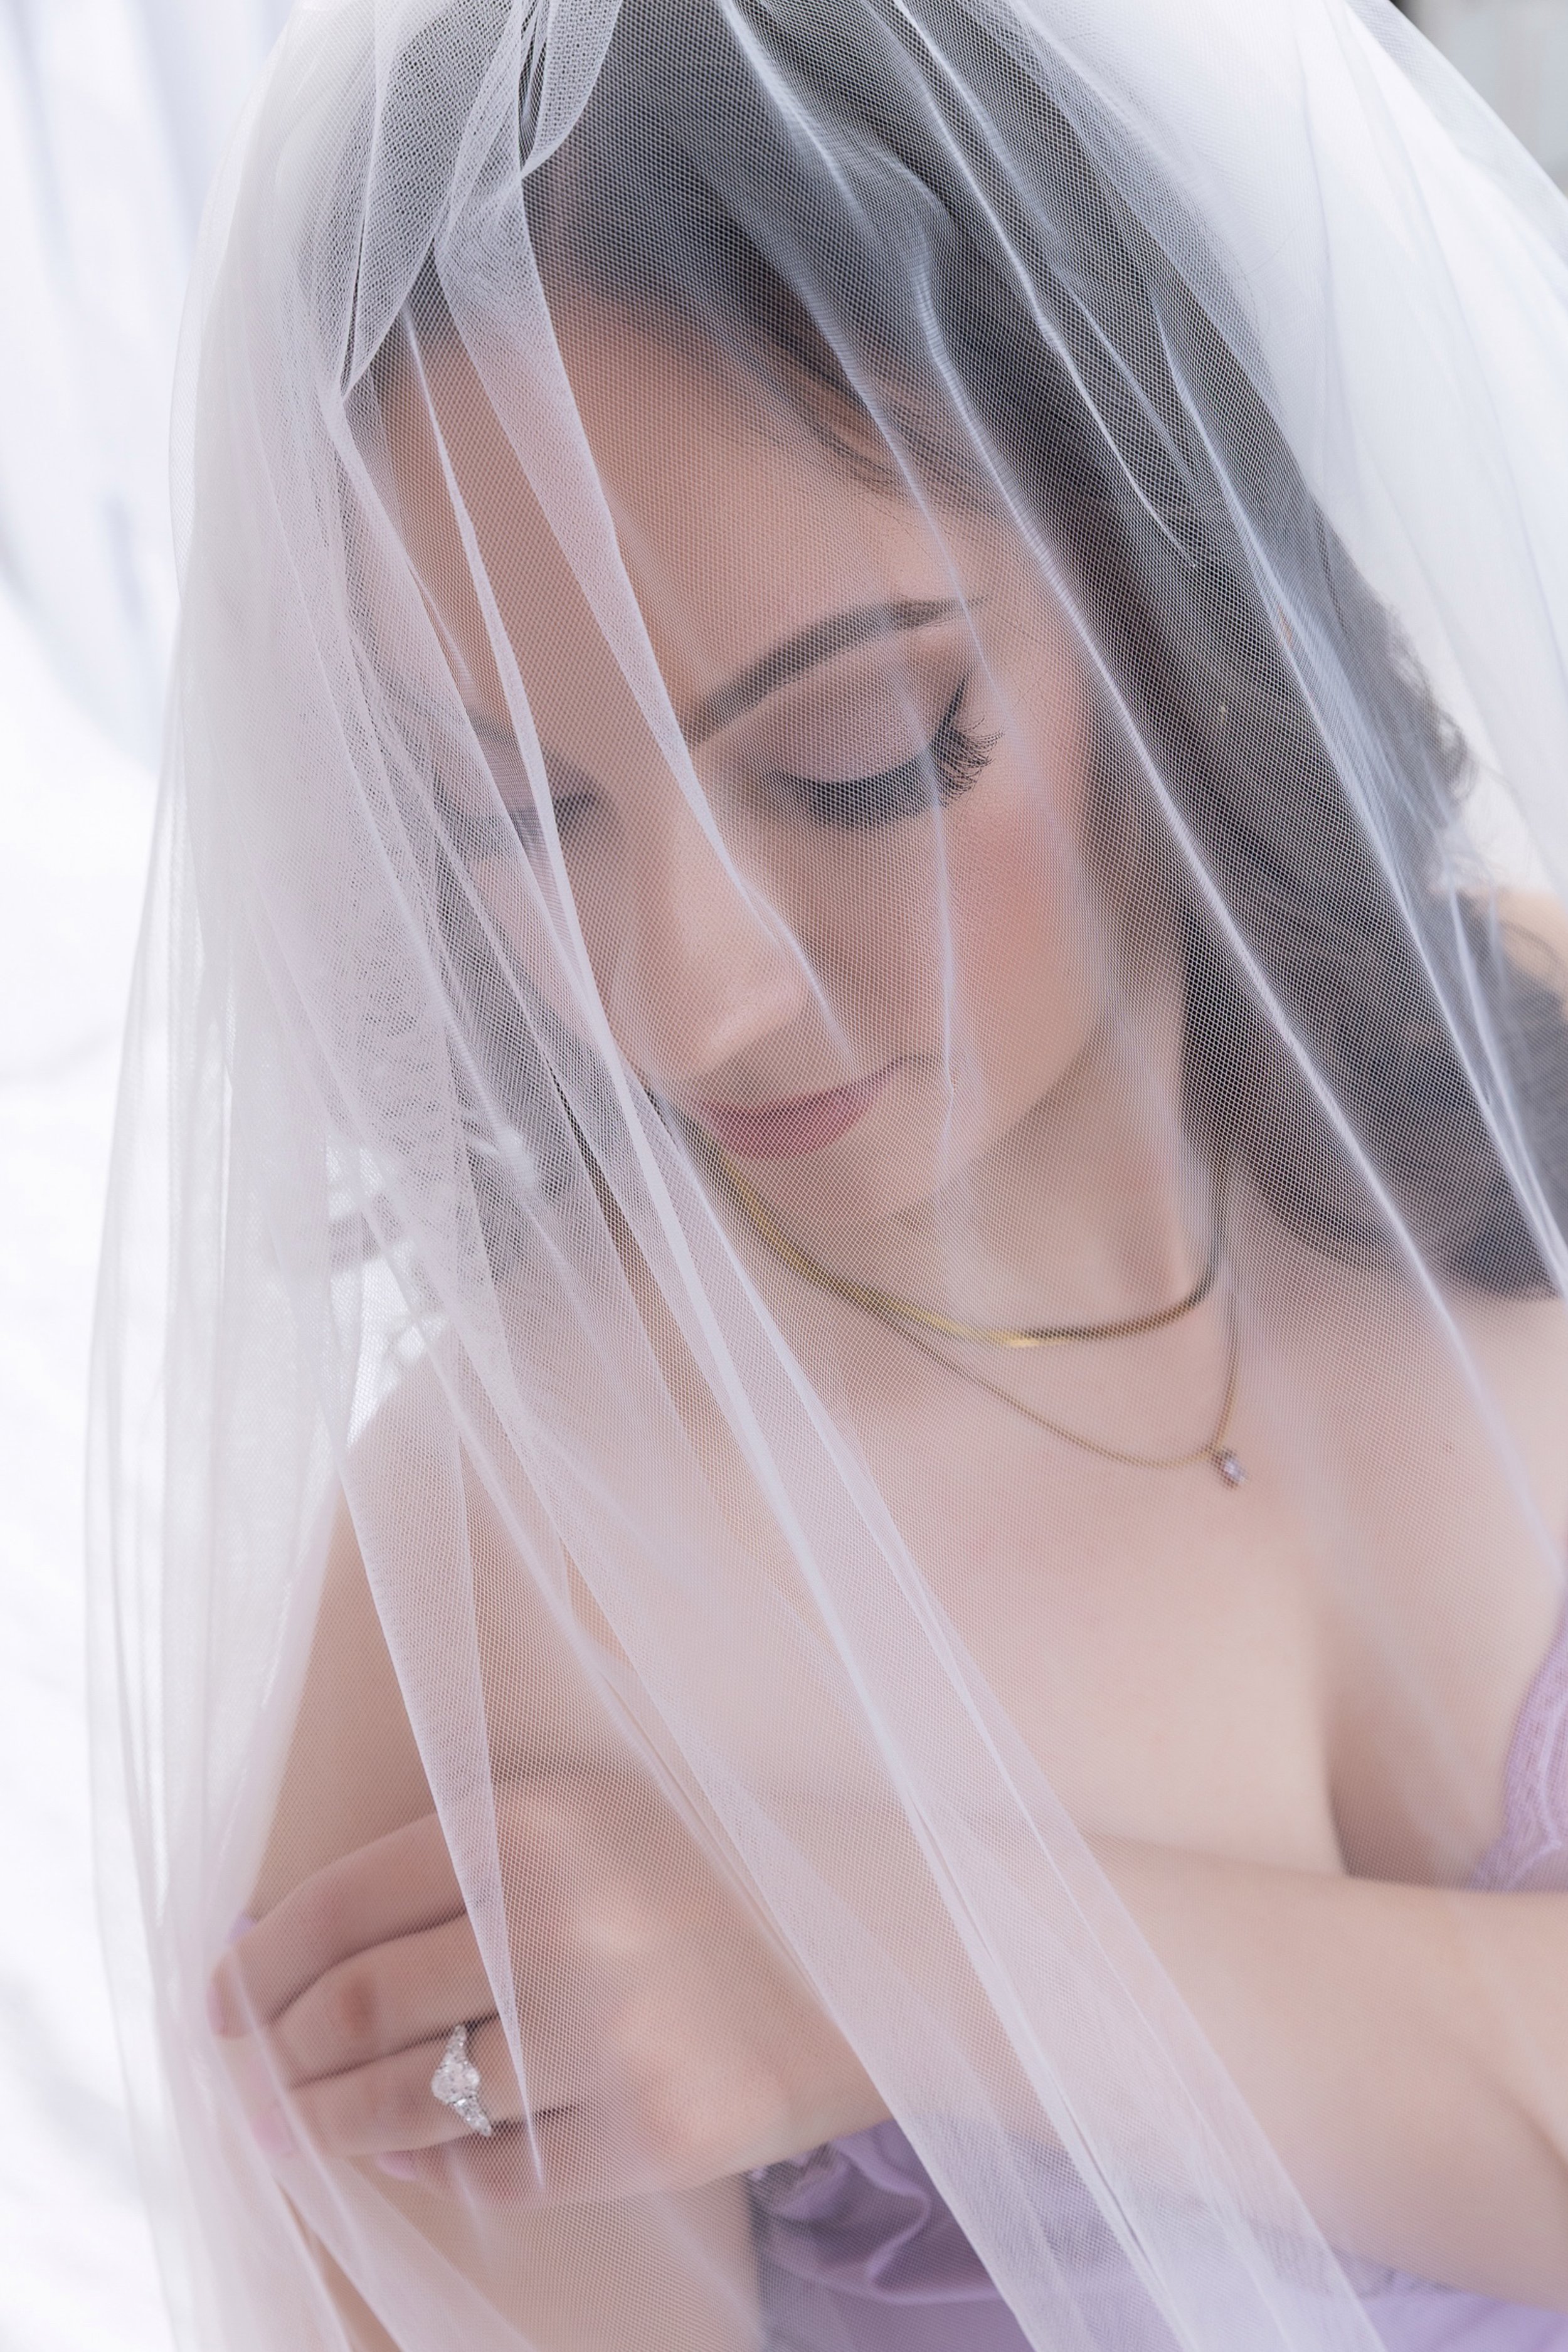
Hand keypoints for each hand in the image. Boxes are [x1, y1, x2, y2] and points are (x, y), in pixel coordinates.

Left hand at [208, 1767, 887, 2203]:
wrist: (880, 1941)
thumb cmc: (707, 1869)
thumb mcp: (588, 1819)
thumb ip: (453, 1865)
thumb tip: (283, 1946)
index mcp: (537, 1821)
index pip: (343, 1904)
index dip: (257, 1961)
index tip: (215, 1995)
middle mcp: (564, 1922)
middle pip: (358, 2010)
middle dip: (276, 2058)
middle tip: (242, 2082)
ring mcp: (613, 2035)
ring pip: (411, 2103)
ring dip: (330, 2125)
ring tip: (295, 2130)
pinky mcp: (656, 2131)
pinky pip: (499, 2170)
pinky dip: (435, 2168)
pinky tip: (410, 2155)